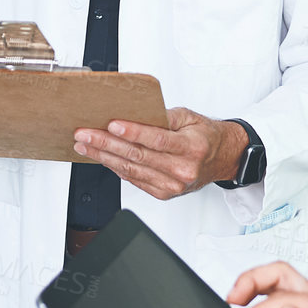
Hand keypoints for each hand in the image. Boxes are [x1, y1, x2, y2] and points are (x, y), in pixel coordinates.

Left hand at [72, 108, 247, 199]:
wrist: (222, 159)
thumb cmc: (204, 136)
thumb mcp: (189, 117)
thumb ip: (164, 116)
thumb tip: (134, 113)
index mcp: (191, 148)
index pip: (156, 140)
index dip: (132, 133)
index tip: (111, 125)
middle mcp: (182, 170)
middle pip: (138, 156)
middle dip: (106, 144)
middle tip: (84, 135)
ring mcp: (172, 185)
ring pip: (131, 170)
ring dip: (103, 157)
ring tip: (84, 146)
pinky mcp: (163, 193)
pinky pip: (134, 180)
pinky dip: (115, 168)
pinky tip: (101, 158)